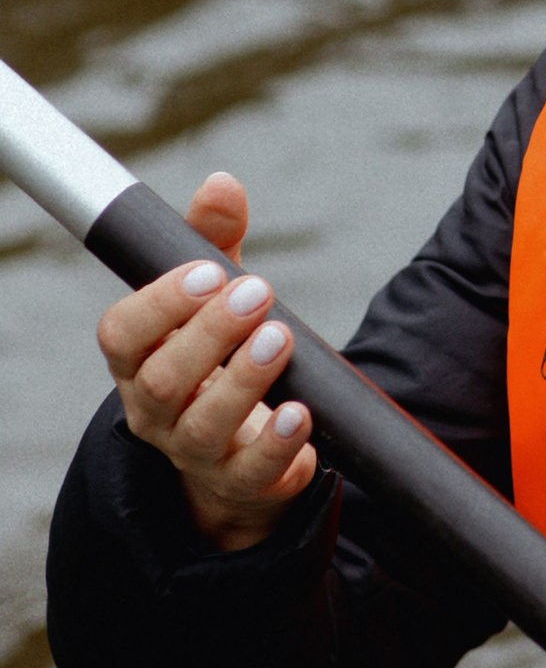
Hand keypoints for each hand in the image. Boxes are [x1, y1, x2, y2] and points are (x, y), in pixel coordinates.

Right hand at [96, 173, 318, 552]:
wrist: (242, 454)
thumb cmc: (221, 358)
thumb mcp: (217, 297)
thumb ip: (214, 241)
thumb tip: (223, 184)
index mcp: (137, 361)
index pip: (121, 334)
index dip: (160, 303)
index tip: (209, 271)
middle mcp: (154, 410)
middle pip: (164, 378)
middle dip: (211, 332)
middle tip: (258, 292)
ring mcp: (193, 453)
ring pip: (203, 424)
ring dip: (244, 379)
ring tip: (281, 337)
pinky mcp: (240, 484)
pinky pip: (252, 470)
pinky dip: (277, 442)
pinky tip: (302, 412)